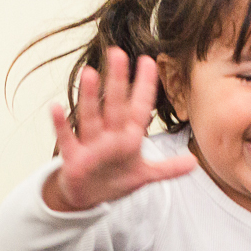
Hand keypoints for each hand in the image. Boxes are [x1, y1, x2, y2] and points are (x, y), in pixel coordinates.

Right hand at [44, 47, 195, 211]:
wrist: (88, 197)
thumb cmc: (115, 179)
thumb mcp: (145, 176)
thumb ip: (168, 168)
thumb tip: (194, 163)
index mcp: (129, 137)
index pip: (140, 108)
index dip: (145, 87)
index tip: (149, 61)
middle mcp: (110, 136)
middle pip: (115, 106)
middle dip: (117, 82)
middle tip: (118, 53)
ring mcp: (91, 145)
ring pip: (91, 118)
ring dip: (90, 98)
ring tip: (89, 73)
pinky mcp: (74, 158)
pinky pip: (67, 139)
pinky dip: (61, 125)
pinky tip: (55, 107)